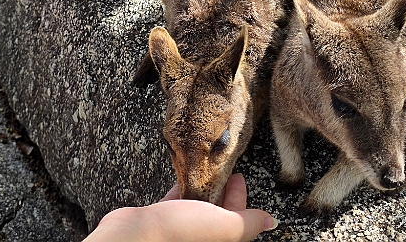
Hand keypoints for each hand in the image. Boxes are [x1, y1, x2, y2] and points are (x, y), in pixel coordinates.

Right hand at [87, 174, 276, 241]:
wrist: (135, 236)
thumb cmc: (177, 234)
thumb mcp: (224, 226)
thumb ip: (248, 223)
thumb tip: (269, 222)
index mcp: (217, 241)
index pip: (237, 221)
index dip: (241, 198)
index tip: (239, 178)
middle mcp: (199, 237)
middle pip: (218, 213)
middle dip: (224, 192)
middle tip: (226, 171)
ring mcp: (179, 228)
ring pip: (197, 207)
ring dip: (204, 188)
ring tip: (207, 171)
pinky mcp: (160, 219)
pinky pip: (175, 201)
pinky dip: (182, 189)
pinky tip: (182, 178)